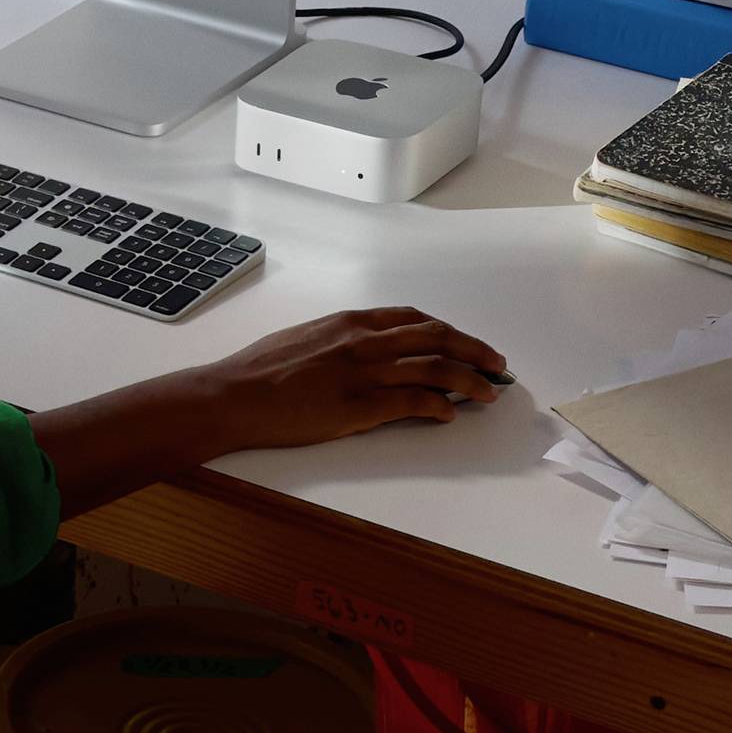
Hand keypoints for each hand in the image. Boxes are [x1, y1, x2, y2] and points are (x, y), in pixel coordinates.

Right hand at [195, 307, 508, 451]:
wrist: (235, 395)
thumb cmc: (259, 370)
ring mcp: (365, 372)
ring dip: (470, 380)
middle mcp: (364, 341)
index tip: (465, 342)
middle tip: (496, 364)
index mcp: (351, 322)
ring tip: (489, 392)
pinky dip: (440, 406)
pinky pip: (415, 402)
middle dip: (474, 349)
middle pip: (437, 338)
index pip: (414, 319)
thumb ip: (340, 341)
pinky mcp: (361, 406)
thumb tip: (363, 352)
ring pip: (436, 369)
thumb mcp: (305, 338)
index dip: (448, 331)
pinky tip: (450, 413)